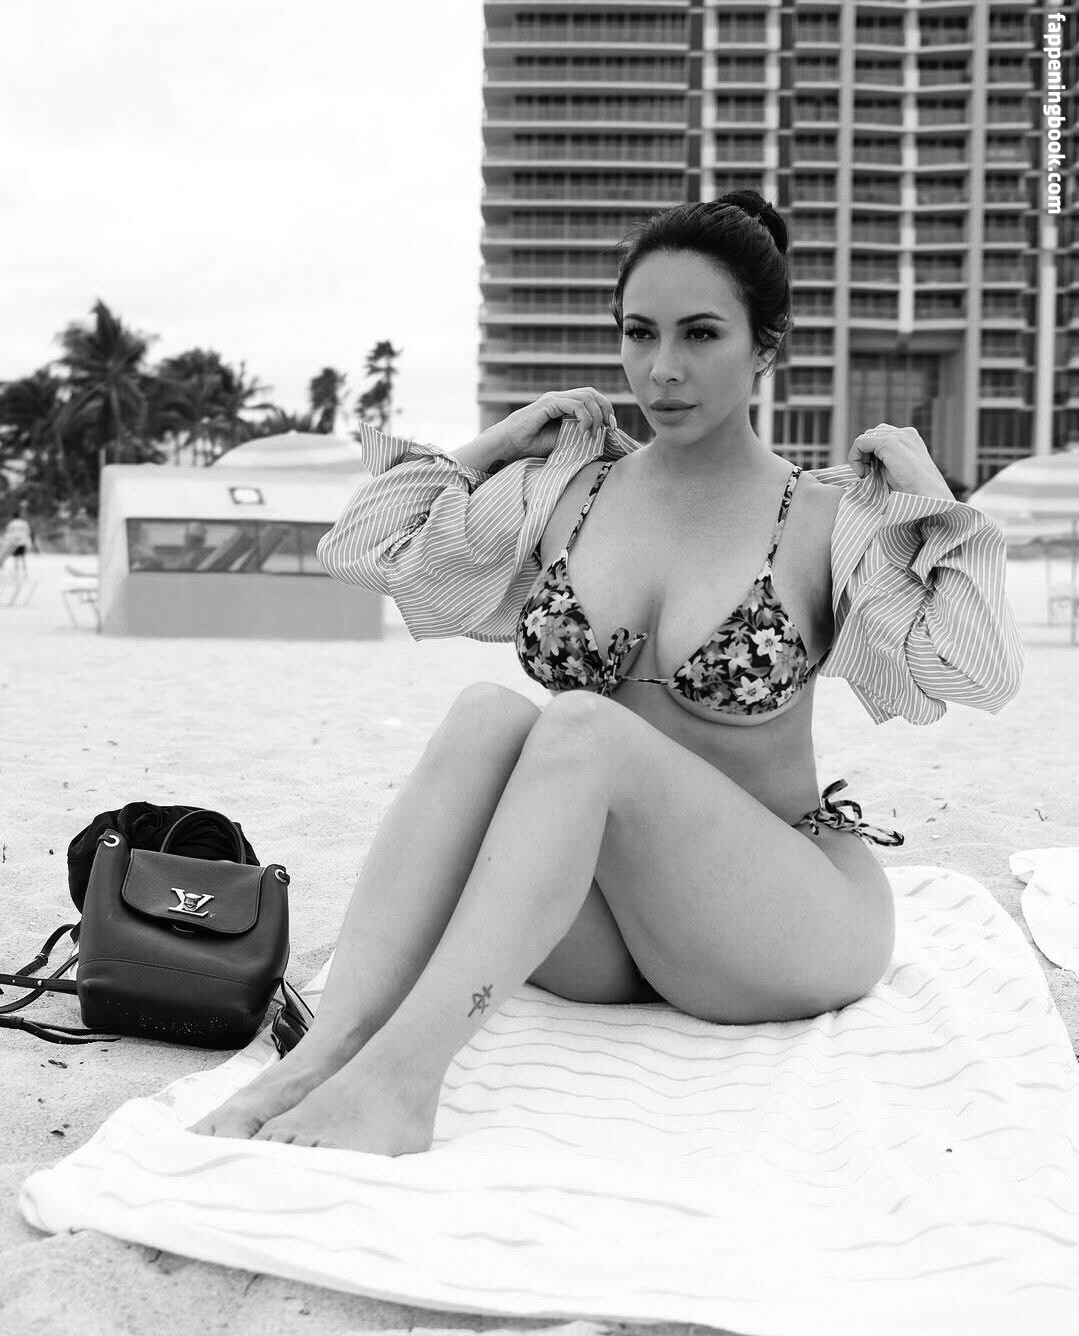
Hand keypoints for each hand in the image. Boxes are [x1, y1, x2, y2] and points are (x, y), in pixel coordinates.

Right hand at [493, 387, 618, 462]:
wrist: (511, 445)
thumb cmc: (533, 445)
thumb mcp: (564, 440)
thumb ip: (579, 434)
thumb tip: (601, 437)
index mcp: (565, 405)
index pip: (593, 398)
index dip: (606, 410)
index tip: (613, 428)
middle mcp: (561, 398)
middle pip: (593, 393)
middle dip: (606, 410)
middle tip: (611, 428)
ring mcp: (555, 398)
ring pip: (586, 397)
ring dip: (595, 417)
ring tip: (591, 435)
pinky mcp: (549, 403)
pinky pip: (575, 405)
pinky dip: (584, 419)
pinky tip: (582, 433)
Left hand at [848, 424, 954, 498]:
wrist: (928, 496)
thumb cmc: (913, 491)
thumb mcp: (896, 471)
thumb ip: (884, 461)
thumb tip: (864, 462)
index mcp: (909, 438)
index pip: (881, 436)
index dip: (871, 454)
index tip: (871, 474)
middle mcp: (905, 433)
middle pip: (872, 434)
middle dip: (865, 453)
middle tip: (868, 474)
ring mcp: (898, 435)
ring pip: (865, 437)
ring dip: (859, 457)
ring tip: (867, 474)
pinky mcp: (888, 442)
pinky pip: (860, 442)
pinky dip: (855, 458)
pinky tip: (864, 474)